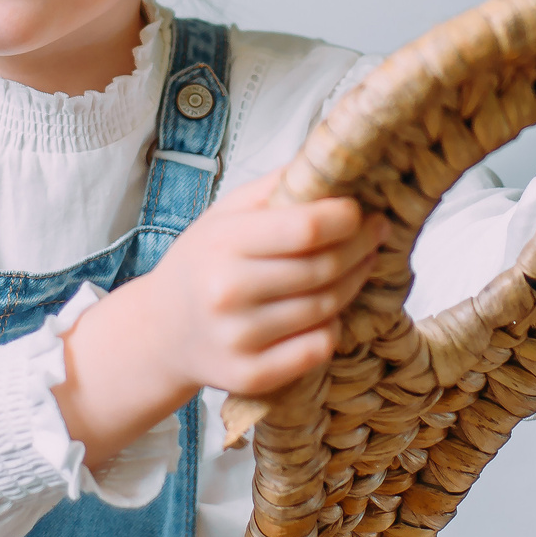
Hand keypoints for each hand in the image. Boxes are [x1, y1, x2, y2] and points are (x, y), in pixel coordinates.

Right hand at [54, 170, 383, 466]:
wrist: (159, 331)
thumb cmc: (202, 262)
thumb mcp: (226, 212)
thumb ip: (277, 185)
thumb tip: (333, 160)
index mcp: (223, 243)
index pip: (306, 228)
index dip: (346, 218)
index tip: (361, 211)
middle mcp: (228, 293)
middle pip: (323, 269)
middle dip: (361, 247)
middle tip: (376, 235)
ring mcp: (238, 339)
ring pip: (326, 309)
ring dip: (354, 283)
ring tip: (359, 265)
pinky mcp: (250, 376)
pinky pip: (317, 348)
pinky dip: (333, 327)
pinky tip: (329, 310)